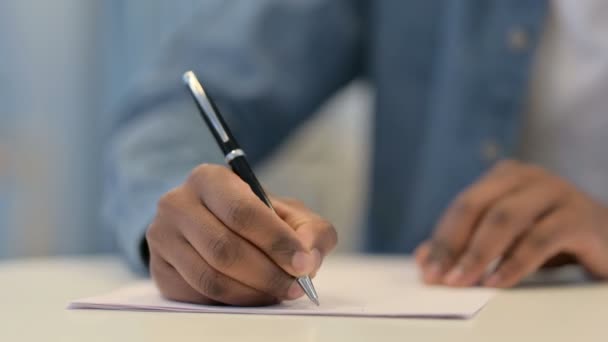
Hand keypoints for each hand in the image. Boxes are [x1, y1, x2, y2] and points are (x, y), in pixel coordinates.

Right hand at [146, 164, 336, 305]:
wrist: (213, 223)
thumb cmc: (257, 217)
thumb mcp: (289, 213)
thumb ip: (311, 230)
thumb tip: (307, 259)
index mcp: (209, 178)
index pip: (242, 212)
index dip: (276, 242)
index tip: (302, 264)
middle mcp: (177, 203)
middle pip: (225, 249)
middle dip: (267, 274)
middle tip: (294, 286)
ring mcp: (162, 237)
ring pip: (210, 278)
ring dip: (252, 292)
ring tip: (277, 292)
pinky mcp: (159, 269)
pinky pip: (198, 295)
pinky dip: (232, 301)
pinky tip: (252, 294)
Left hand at [415, 160, 607, 287]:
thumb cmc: (551, 235)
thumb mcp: (506, 237)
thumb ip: (467, 242)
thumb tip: (425, 258)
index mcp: (505, 176)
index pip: (463, 205)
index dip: (442, 238)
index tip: (427, 269)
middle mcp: (528, 177)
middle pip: (478, 206)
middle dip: (453, 244)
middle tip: (439, 278)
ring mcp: (556, 192)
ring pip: (505, 218)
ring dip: (478, 253)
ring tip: (462, 282)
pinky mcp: (580, 217)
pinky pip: (539, 239)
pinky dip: (514, 263)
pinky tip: (497, 282)